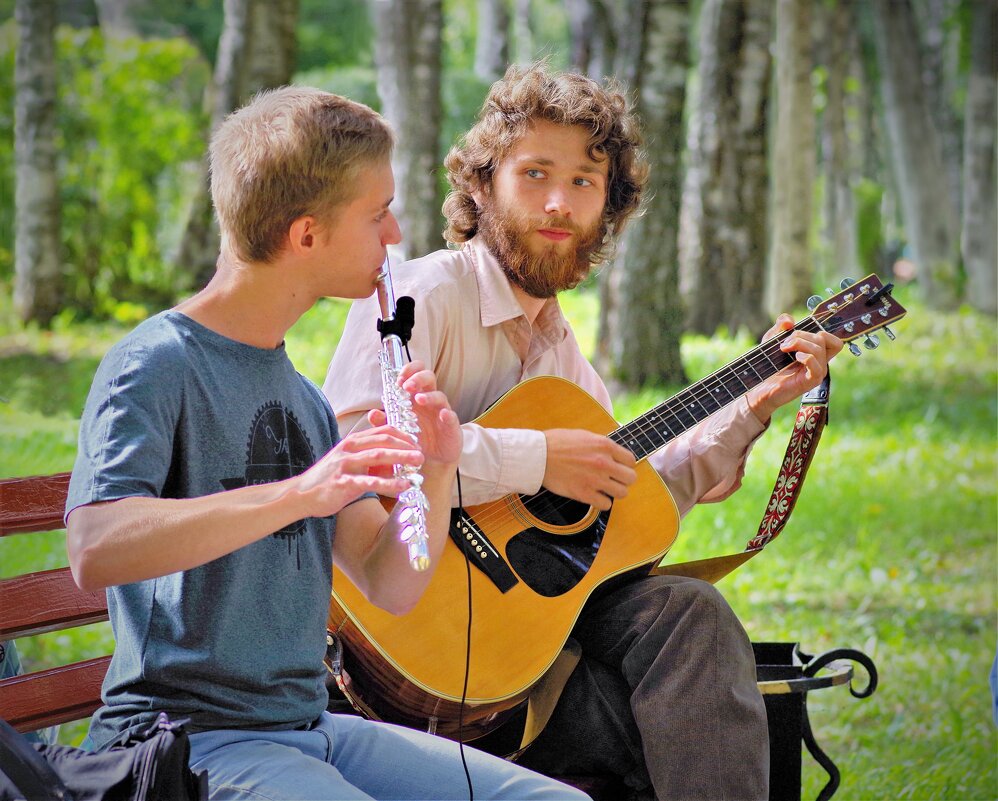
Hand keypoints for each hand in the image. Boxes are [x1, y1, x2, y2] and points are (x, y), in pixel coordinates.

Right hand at [297, 425, 423, 516]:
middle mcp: (350, 449)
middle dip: (406, 446)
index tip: (417, 443)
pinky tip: (403, 487)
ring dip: (401, 459)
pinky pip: (370, 482)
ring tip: (418, 464)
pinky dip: (389, 483)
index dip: (402, 435)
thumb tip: (395, 458)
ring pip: (379, 456)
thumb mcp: (349, 461)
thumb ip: (369, 457)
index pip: (383, 431)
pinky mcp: (344, 483)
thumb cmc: (329, 478)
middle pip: (384, 441)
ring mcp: (346, 465)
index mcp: (353, 441)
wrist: (301, 494)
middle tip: (422, 453)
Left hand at [367, 360, 461, 471]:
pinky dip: (448, 414)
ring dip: (429, 395)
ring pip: (440, 396)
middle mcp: (429, 400)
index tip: (399, 379)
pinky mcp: (451, 426)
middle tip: (407, 386)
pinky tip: (443, 415)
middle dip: (418, 377)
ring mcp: (441, 411)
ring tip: (419, 399)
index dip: (408, 370)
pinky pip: (451, 417)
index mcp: (415, 396)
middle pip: (429, 377)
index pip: (415, 373)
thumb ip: (384, 421)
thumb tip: (372, 413)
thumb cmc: (413, 438)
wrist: (428, 459)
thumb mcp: (396, 429)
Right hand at [542, 428, 636, 510]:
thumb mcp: (584, 435)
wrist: (537, 455)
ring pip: (622, 493)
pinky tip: (593, 495)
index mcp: (605, 445)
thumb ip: (601, 445)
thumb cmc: (557, 443)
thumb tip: (614, 453)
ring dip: (613, 492)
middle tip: (612, 480)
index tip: (617, 468)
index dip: (624, 465)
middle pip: (631, 478)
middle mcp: (604, 463)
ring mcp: (595, 479)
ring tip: (603, 489)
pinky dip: (601, 502)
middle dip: (622, 479)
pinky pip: (606, 505)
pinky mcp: (584, 494)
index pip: (631, 460)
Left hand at [747, 314, 842, 421]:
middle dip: (801, 335)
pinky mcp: (810, 382)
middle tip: (784, 343)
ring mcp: (816, 373)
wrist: (759, 386)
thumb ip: (781, 325)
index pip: (833, 340)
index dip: (819, 330)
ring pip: (819, 349)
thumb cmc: (768, 365)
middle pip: (823, 339)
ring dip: (799, 343)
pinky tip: (794, 358)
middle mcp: (820, 362)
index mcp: (816, 353)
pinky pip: (817, 366)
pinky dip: (805, 357)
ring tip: (784, 349)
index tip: (798, 333)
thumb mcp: (772, 339)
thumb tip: (790, 320)